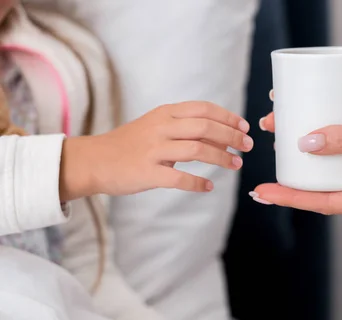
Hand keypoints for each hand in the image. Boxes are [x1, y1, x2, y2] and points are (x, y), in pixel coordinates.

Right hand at [59, 101, 252, 201]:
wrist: (93, 160)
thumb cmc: (129, 144)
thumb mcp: (156, 126)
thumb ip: (185, 128)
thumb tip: (222, 136)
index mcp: (164, 113)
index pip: (203, 109)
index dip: (227, 117)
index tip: (244, 126)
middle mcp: (160, 128)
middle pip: (205, 127)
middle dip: (231, 136)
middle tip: (247, 146)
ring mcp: (153, 150)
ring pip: (197, 150)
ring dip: (221, 158)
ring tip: (236, 165)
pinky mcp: (146, 173)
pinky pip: (179, 179)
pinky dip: (198, 183)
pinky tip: (208, 187)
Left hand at [252, 95, 341, 218]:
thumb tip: (308, 144)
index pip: (329, 203)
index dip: (292, 197)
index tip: (262, 192)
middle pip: (334, 197)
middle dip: (300, 188)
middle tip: (266, 179)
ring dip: (317, 175)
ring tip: (285, 165)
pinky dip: (338, 165)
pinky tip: (318, 154)